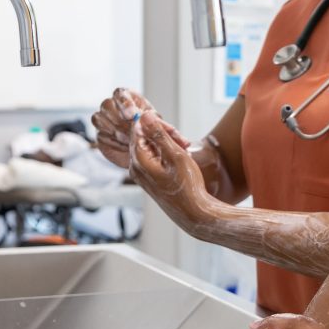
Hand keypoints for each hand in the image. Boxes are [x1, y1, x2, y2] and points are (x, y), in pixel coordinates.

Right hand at [91, 87, 189, 171]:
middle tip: (131, 131)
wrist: (143, 147)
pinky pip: (99, 135)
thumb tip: (183, 142)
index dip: (124, 103)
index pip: (120, 94)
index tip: (132, 114)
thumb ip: (169, 133)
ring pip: (100, 119)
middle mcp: (113, 105)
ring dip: (116, 130)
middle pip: (107, 106)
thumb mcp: (162, 130)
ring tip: (129, 139)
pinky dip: (111, 141)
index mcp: (127, 97)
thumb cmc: (152, 130)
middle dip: (119, 119)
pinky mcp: (100, 134)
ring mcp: (104, 119)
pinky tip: (123, 145)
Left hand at [127, 111, 218, 232]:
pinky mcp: (148, 180)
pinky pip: (153, 159)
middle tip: (182, 141)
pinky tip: (179, 159)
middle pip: (142, 139)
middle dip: (161, 134)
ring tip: (183, 150)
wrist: (193, 213)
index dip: (154, 123)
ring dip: (165, 145)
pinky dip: (165, 155)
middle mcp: (135, 168)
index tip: (170, 127)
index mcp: (138, 160)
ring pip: (149, 149)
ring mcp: (141, 175)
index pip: (137, 129)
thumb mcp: (175, 155)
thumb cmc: (187, 186)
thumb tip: (144, 116)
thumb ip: (158, 134)